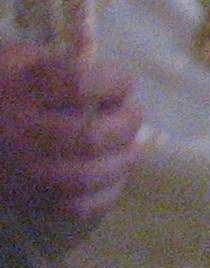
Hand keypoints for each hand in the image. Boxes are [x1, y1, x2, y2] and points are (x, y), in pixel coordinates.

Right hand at [0, 40, 140, 229]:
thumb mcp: (20, 59)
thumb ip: (63, 61)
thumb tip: (108, 71)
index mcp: (21, 90)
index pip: (79, 85)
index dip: (114, 83)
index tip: (123, 83)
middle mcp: (20, 132)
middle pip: (89, 137)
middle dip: (126, 125)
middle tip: (130, 117)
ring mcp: (21, 171)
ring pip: (85, 177)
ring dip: (121, 161)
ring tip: (128, 147)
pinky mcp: (24, 198)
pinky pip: (74, 208)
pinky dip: (105, 195)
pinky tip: (112, 177)